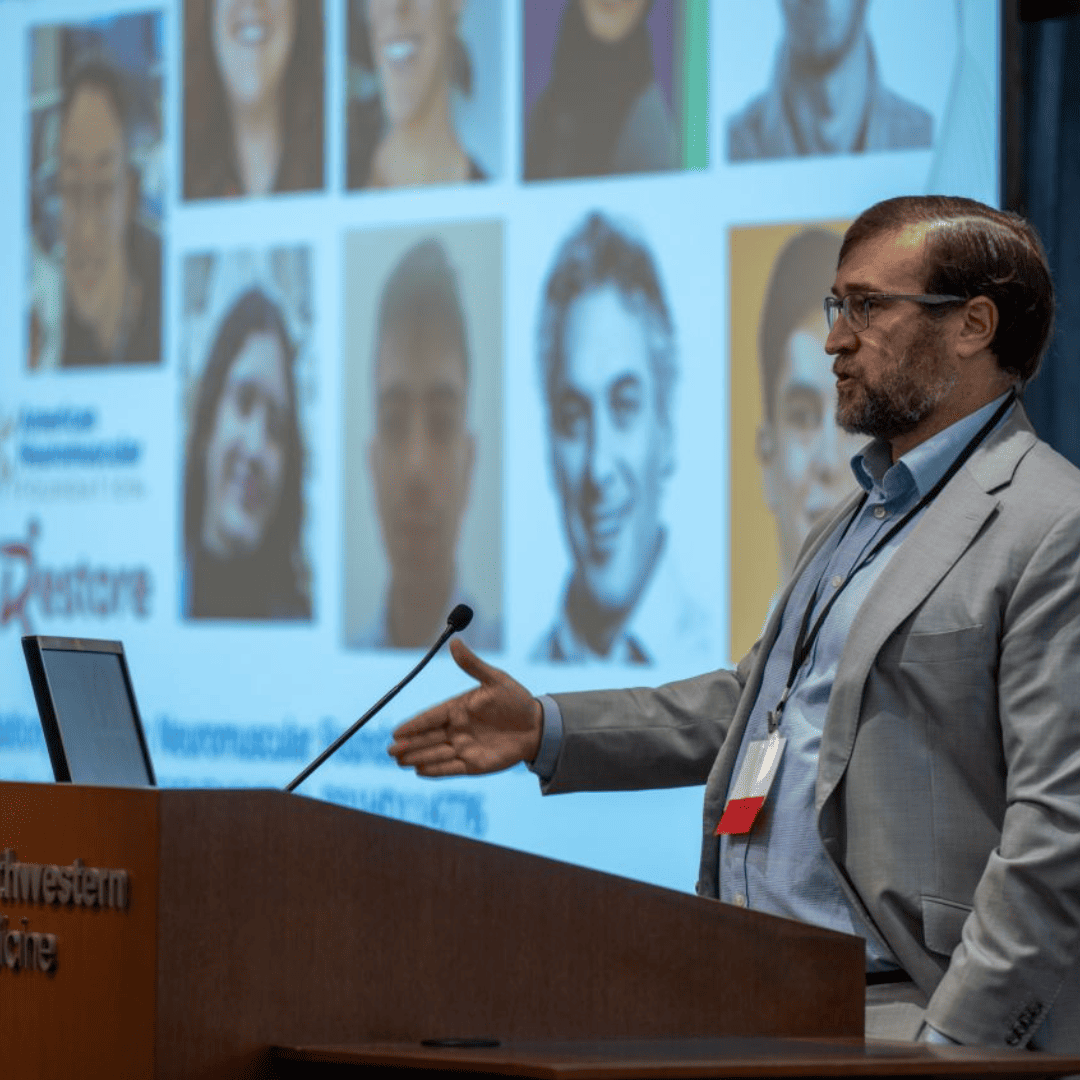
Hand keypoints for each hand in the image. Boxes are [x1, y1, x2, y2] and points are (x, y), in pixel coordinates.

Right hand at [388, 639, 542, 776]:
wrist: (537, 726)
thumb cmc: (516, 700)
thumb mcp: (495, 680)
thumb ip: (473, 665)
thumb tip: (454, 642)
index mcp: (459, 708)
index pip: (431, 717)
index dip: (414, 724)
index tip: (396, 731)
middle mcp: (458, 729)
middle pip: (428, 737)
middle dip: (409, 744)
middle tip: (390, 750)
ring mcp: (465, 747)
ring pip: (436, 753)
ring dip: (418, 757)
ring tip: (399, 761)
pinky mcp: (474, 764)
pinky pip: (451, 768)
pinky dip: (436, 770)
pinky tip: (419, 771)